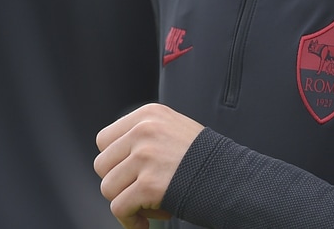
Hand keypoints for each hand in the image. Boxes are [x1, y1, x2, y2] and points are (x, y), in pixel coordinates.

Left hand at [95, 102, 205, 228]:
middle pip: (102, 165)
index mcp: (148, 114)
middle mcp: (144, 131)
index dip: (115, 161)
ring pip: (108, 188)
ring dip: (126, 202)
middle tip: (139, 191)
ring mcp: (145, 157)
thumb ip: (145, 135)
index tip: (129, 174)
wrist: (231, 176)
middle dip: (119, 183)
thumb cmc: (203, 158)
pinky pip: (119, 208)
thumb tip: (115, 157)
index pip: (104, 140)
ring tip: (148, 205)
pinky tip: (144, 222)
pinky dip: (129, 220)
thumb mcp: (173, 128)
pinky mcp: (148, 184)